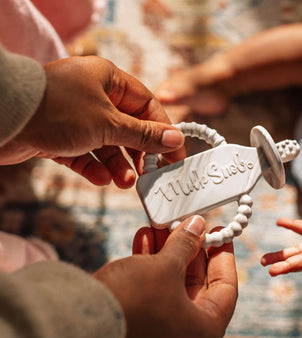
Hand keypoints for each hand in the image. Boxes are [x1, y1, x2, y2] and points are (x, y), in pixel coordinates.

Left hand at [1, 56, 185, 187]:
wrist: (2, 119)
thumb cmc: (57, 110)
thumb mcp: (109, 123)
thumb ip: (144, 134)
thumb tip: (175, 139)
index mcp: (108, 80)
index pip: (147, 105)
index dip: (163, 131)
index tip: (174, 155)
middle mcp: (93, 96)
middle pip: (128, 127)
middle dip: (138, 153)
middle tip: (149, 174)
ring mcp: (75, 116)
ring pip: (107, 144)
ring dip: (118, 165)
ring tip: (125, 183)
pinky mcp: (59, 135)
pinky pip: (85, 153)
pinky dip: (94, 167)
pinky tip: (101, 179)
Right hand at [94, 216, 237, 337]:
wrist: (76, 325)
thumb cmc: (133, 299)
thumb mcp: (165, 265)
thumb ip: (186, 244)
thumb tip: (198, 225)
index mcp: (205, 332)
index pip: (226, 288)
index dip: (223, 256)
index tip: (220, 233)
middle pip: (197, 285)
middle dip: (189, 250)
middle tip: (187, 225)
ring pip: (172, 287)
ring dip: (167, 254)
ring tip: (161, 226)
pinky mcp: (139, 331)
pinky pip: (153, 295)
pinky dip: (150, 268)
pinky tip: (144, 240)